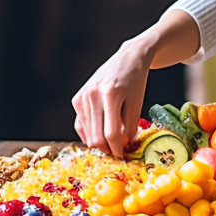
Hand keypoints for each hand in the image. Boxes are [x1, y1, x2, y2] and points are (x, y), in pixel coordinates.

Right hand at [72, 37, 152, 158]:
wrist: (128, 58)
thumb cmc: (136, 80)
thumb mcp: (138, 102)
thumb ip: (130, 126)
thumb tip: (122, 147)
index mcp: (111, 94)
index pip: (111, 133)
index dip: (118, 149)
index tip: (124, 156)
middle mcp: (93, 95)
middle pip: (96, 137)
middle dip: (108, 149)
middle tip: (118, 153)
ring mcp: (82, 97)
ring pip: (86, 133)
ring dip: (99, 143)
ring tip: (113, 143)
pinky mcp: (77, 98)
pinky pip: (81, 124)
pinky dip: (90, 133)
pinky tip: (101, 134)